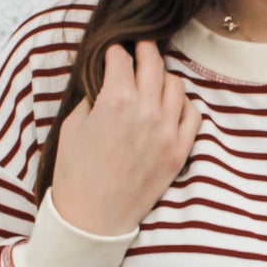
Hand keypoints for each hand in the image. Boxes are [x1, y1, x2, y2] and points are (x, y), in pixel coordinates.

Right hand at [51, 39, 202, 236]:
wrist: (92, 219)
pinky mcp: (179, 152)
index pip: (121, 59)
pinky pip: (193, 114)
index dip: (114, 52)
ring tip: (154, 78)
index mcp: (116, 100)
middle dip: (144, 50)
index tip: (113, 51)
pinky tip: (171, 105)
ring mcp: (167, 131)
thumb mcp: (73, 125)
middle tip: (140, 46)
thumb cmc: (75, 173)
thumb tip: (106, 82)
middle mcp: (146, 110)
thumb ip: (93, 97)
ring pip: (176, 85)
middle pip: (153, 63)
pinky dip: (183, 104)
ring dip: (163, 77)